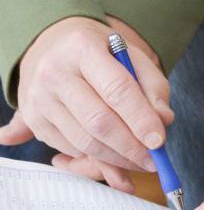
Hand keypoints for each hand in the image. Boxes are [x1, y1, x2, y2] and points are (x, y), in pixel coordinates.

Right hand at [50, 17, 173, 190]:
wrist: (54, 47)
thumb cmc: (101, 53)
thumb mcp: (132, 56)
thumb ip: (153, 87)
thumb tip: (164, 120)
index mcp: (82, 47)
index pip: (116, 89)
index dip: (140, 119)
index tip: (159, 142)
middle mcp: (54, 72)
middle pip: (98, 122)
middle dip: (130, 148)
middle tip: (154, 161)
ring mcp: (39, 98)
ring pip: (84, 142)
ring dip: (117, 160)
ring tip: (140, 162)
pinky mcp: (34, 121)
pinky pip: (72, 149)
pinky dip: (97, 159)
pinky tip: (115, 157)